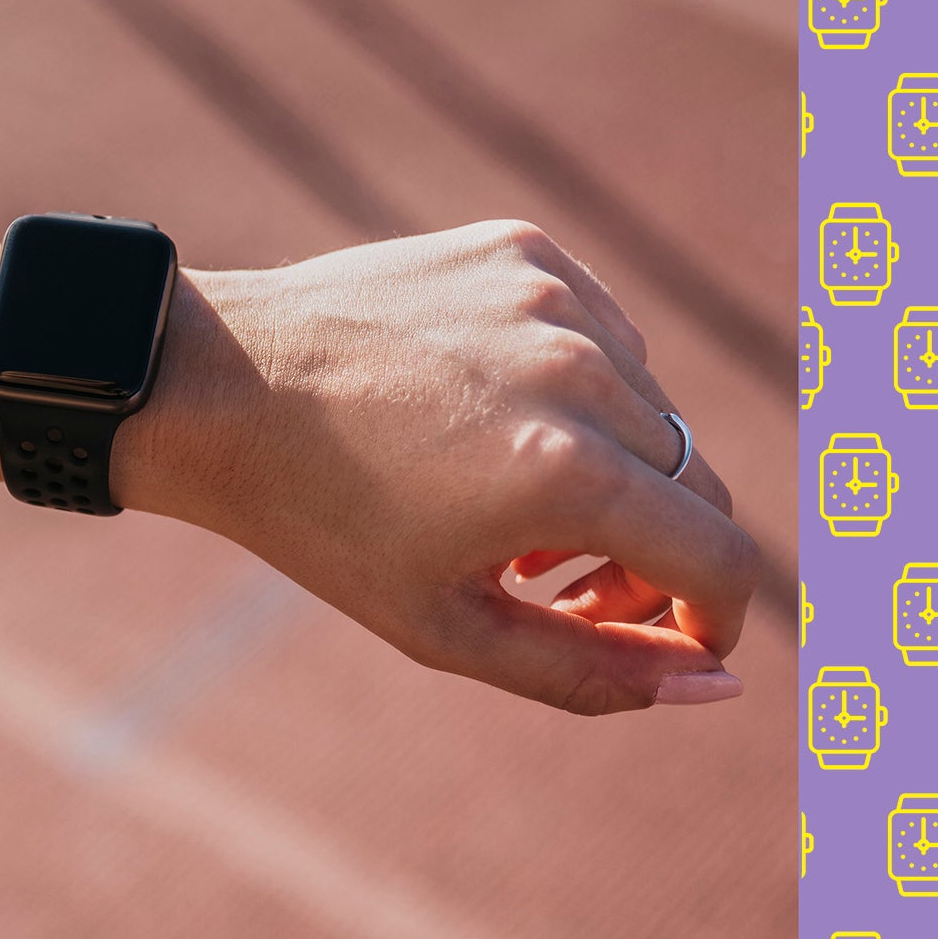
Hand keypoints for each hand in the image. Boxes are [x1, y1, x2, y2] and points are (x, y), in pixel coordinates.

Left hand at [117, 221, 758, 714]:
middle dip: (653, 556)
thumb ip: (594, 672)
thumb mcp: (448, 628)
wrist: (214, 388)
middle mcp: (577, 371)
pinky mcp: (524, 249)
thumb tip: (719, 689)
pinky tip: (488, 420)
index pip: (724, 560)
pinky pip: (605, 337)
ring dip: (612, 471)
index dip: (710, 621)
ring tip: (504, 506)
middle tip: (558, 585)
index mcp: (564, 474)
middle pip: (697, 488)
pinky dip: (576, 390)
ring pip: (653, 412)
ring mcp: (553, 298)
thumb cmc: (320, 523)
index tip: (669, 644)